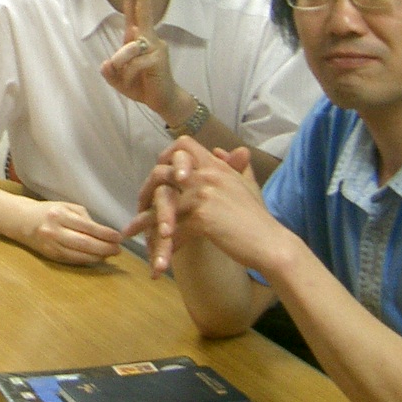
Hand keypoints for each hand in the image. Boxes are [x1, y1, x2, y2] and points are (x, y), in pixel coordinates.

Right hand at [17, 199, 124, 264]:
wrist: (23, 221)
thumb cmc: (49, 212)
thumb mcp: (66, 206)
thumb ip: (83, 217)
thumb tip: (102, 232)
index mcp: (60, 214)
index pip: (87, 226)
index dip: (105, 234)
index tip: (118, 237)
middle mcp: (54, 230)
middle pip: (84, 243)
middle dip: (104, 247)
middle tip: (118, 249)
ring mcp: (51, 245)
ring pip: (79, 255)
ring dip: (98, 256)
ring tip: (110, 254)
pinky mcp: (50, 255)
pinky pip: (72, 260)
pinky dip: (87, 260)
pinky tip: (97, 258)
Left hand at [100, 0, 182, 117]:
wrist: (162, 101)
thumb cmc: (141, 85)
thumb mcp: (118, 79)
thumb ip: (109, 71)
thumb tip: (107, 63)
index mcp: (137, 37)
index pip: (134, 10)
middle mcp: (148, 38)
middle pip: (144, 9)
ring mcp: (156, 46)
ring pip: (130, 46)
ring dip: (121, 63)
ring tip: (123, 76)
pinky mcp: (159, 58)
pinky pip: (134, 62)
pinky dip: (128, 74)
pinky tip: (135, 81)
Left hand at [125, 139, 254, 275]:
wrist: (272, 244)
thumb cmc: (259, 218)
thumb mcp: (247, 185)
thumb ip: (234, 166)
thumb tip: (221, 149)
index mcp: (216, 166)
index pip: (184, 144)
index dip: (166, 156)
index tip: (158, 175)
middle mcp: (208, 175)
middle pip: (163, 173)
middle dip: (146, 191)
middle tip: (138, 207)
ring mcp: (204, 195)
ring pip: (162, 205)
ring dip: (144, 222)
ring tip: (130, 232)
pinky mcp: (202, 218)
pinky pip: (173, 230)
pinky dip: (163, 245)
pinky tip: (158, 257)